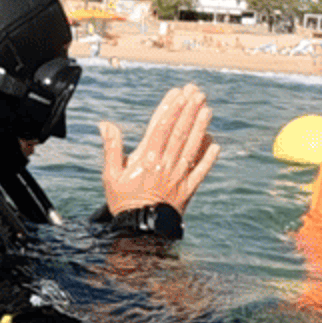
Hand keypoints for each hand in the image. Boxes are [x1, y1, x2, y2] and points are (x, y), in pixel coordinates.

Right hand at [100, 83, 219, 215]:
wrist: (139, 229)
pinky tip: (216, 145)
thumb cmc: (123, 201)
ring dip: (200, 128)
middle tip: (197, 93)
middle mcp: (165, 164)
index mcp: (146, 158)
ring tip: (207, 109)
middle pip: (179, 133)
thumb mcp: (111, 174)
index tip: (178, 93)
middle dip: (189, 111)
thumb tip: (105, 124)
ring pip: (191, 148)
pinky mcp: (188, 189)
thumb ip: (111, 147)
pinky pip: (201, 172)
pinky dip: (209, 158)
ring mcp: (178, 176)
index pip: (161, 127)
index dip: (170, 108)